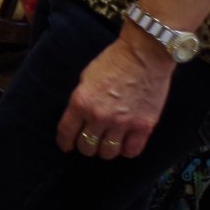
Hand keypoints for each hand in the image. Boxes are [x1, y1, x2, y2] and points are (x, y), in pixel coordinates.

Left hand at [55, 35, 174, 160]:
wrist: (144, 56)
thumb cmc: (113, 61)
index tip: (66, 146)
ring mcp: (122, 123)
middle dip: (86, 146)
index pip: (66, 132)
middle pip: (87, 147)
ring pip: (108, 153)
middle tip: (90, 142)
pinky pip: (132, 151)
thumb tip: (80, 117)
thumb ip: (82, 99)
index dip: (65, 142)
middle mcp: (99, 116)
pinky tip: (125, 144)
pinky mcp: (143, 127)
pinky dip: (126, 151)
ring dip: (105, 150)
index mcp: (81, 102)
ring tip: (107, 144)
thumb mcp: (86, 78)